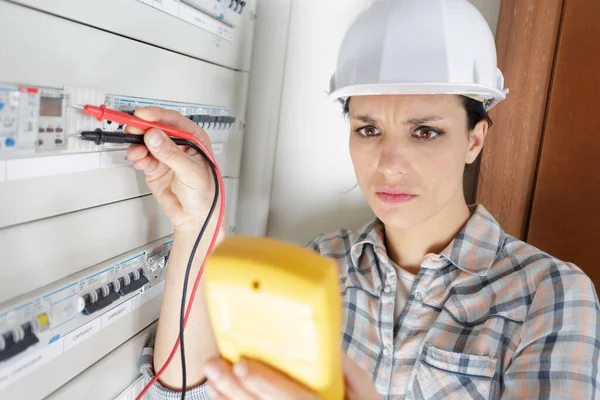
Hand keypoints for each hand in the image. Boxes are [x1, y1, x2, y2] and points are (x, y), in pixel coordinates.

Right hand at [125, 107, 219, 233]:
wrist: (195, 217)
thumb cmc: (205, 194)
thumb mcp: (190, 172)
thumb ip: (171, 153)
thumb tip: (154, 136)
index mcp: (194, 139)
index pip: (173, 121)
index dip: (156, 116)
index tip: (142, 115)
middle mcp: (178, 144)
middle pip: (156, 128)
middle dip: (142, 129)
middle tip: (131, 131)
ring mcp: (165, 155)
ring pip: (146, 142)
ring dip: (138, 145)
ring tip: (137, 153)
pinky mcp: (154, 166)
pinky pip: (142, 156)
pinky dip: (137, 157)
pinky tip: (139, 161)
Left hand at [202, 353, 379, 399]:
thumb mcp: (363, 389)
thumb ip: (343, 365)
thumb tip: (320, 338)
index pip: (291, 396)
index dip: (264, 381)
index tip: (242, 364)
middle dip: (235, 388)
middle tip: (215, 368)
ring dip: (229, 398)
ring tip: (212, 380)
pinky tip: (220, 396)